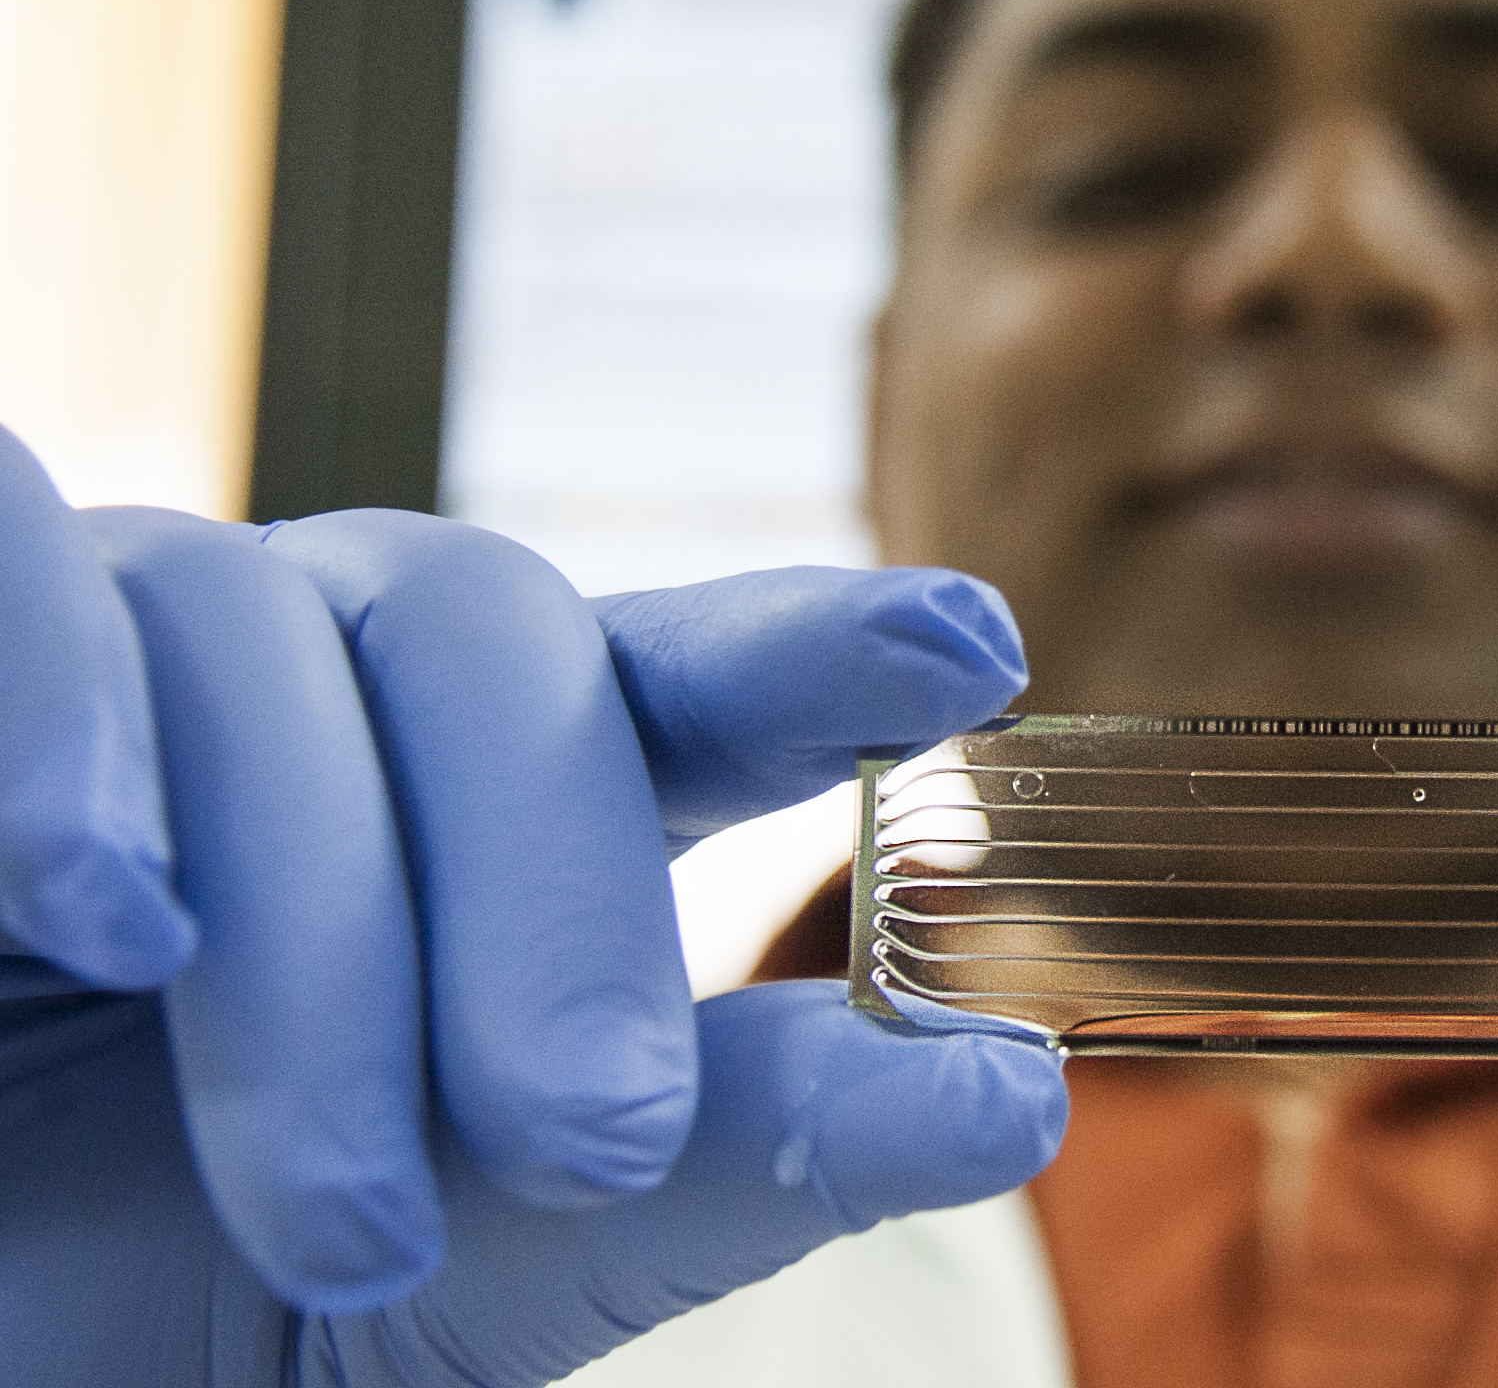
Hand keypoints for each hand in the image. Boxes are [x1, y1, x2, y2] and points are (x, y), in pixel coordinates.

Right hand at [0, 434, 1066, 1386]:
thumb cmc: (181, 1299)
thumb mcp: (492, 1255)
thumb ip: (735, 1158)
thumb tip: (1017, 1093)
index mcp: (495, 795)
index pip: (685, 675)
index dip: (819, 644)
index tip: (974, 648)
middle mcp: (333, 677)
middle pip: (503, 650)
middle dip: (557, 898)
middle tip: (587, 1135)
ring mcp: (133, 644)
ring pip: (266, 642)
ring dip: (321, 935)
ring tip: (344, 1216)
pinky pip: (27, 578)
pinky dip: (74, 731)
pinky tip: (120, 912)